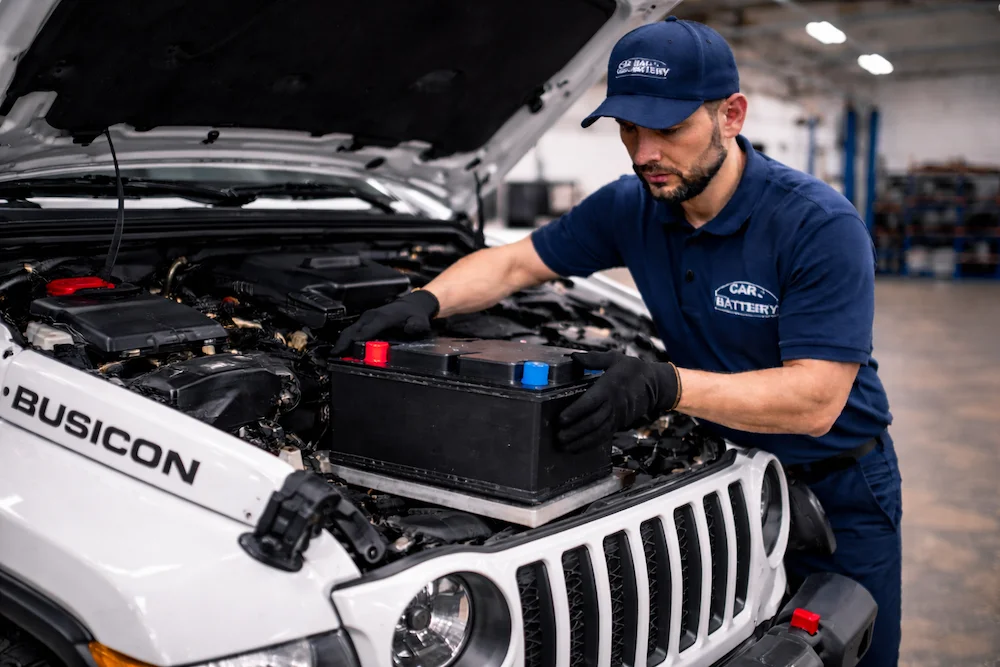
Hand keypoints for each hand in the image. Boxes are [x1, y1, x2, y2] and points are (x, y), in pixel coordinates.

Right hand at [331, 289, 439, 355]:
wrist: (412, 305)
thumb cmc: (414, 314)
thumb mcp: (419, 321)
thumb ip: (416, 326)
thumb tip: (411, 329)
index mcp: (382, 317)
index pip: (366, 330)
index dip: (356, 340)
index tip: (346, 351)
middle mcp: (371, 317)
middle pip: (352, 331)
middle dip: (342, 343)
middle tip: (333, 356)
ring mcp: (366, 318)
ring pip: (349, 331)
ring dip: (341, 342)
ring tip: (333, 355)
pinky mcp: (364, 321)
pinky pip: (351, 331)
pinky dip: (345, 340)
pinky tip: (341, 350)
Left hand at [557, 351, 680, 451]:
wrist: (655, 385)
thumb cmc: (633, 370)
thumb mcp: (615, 358)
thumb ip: (593, 358)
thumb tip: (574, 356)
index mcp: (609, 387)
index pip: (590, 402)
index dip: (575, 412)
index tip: (561, 418)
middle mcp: (613, 404)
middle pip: (593, 422)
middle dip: (575, 431)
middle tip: (558, 436)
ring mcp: (617, 416)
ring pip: (598, 433)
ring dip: (580, 441)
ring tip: (564, 446)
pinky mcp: (619, 424)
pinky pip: (604, 436)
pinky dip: (590, 444)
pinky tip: (577, 448)